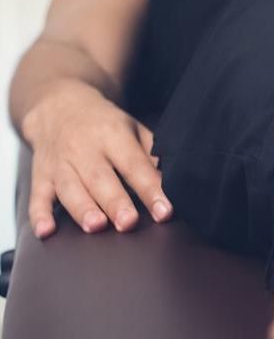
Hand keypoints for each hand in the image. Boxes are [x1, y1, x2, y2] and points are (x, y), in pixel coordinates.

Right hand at [21, 80, 171, 238]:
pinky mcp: (40, 175)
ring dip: (82, 209)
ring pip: (70, 188)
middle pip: (100, 178)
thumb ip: (151, 152)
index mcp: (113, 135)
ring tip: (96, 226)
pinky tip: (45, 232)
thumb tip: (171, 178)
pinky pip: (37, 196)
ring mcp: (60, 163)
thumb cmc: (103, 123)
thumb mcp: (132, 128)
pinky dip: (39, 215)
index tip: (164, 210)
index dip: (150, 189)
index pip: (134, 165)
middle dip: (115, 202)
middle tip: (128, 223)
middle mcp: (85, 149)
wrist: (59, 106)